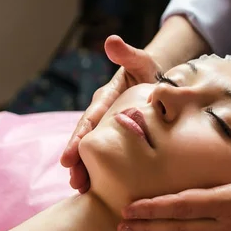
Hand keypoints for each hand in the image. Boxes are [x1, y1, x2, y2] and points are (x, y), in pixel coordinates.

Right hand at [60, 35, 160, 192]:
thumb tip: (112, 42)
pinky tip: (99, 188)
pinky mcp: (120, 139)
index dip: (80, 137)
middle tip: (74, 180)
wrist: (161, 84)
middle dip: (79, 160)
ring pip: (95, 150)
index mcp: (106, 98)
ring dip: (86, 169)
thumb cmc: (150, 72)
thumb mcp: (142, 62)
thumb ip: (128, 55)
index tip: (70, 155)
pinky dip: (103, 170)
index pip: (91, 119)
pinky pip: (109, 154)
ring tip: (81, 188)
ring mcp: (110, 128)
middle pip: (88, 139)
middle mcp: (103, 115)